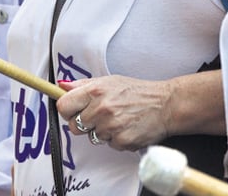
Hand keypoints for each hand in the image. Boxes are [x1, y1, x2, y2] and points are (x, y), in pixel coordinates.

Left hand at [56, 76, 176, 150]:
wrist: (166, 104)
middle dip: (84, 123)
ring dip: (101, 132)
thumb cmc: (138, 92)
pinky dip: (116, 140)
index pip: (63, 106)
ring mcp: (111, 126)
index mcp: (95, 91)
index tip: (73, 111)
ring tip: (117, 120)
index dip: (67, 110)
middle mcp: (101, 108)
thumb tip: (61, 87)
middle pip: (73, 126)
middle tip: (99, 116)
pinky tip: (127, 128)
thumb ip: (83, 85)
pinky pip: (109, 145)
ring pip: (92, 137)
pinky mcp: (122, 141)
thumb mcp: (109, 81)